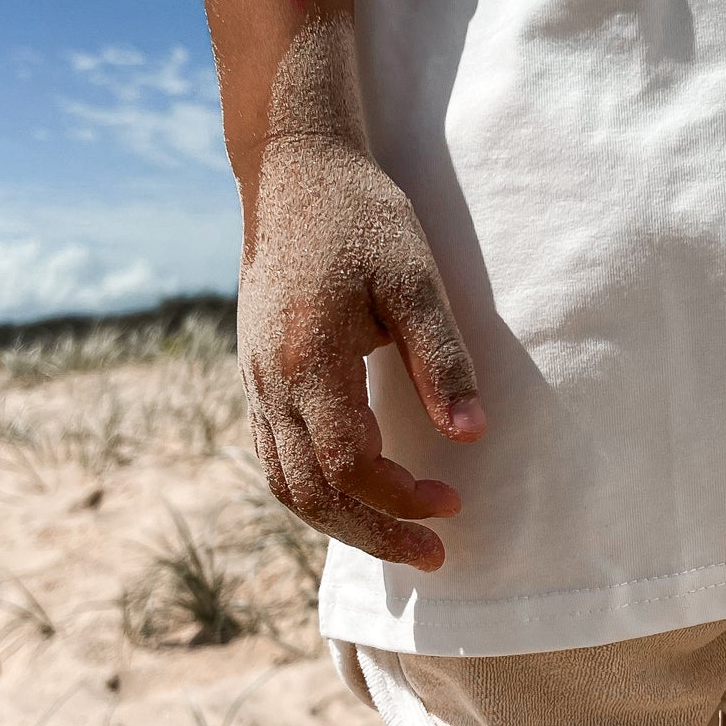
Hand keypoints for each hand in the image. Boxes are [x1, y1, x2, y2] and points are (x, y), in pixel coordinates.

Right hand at [238, 132, 484, 569]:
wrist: (294, 171)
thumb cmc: (362, 218)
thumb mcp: (416, 280)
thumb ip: (442, 360)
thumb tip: (472, 436)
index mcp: (309, 360)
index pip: (350, 463)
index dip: (400, 497)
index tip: (454, 502)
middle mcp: (270, 382)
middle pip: (310, 492)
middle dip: (372, 532)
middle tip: (432, 554)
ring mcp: (254, 381)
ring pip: (284, 483)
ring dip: (339, 521)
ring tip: (395, 536)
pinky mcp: (254, 375)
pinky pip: (271, 455)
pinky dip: (312, 491)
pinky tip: (355, 494)